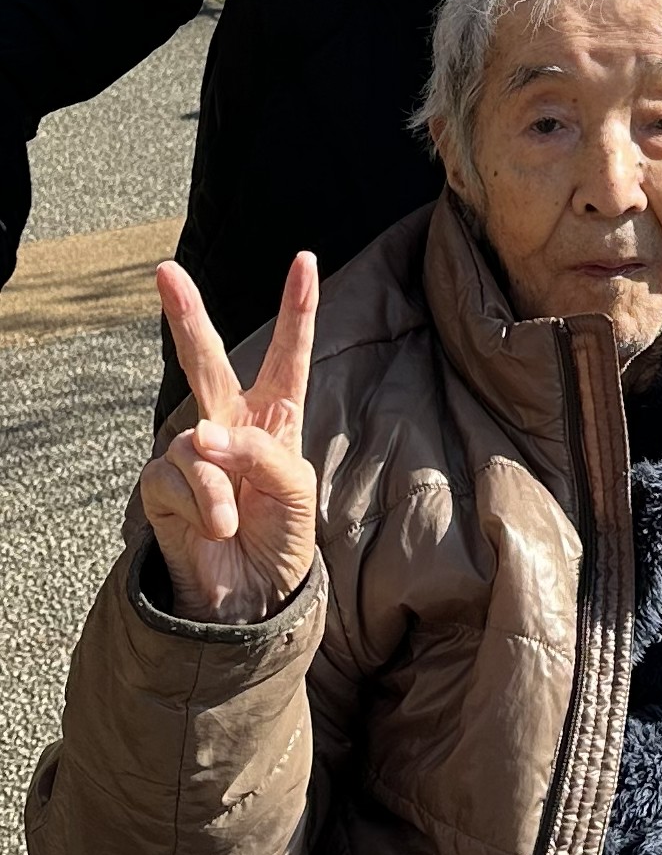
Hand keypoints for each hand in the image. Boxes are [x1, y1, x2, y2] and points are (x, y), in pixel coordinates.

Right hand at [139, 255, 319, 623]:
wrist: (252, 594)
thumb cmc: (281, 535)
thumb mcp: (295, 488)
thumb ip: (260, 453)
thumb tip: (205, 438)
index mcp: (275, 416)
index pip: (288, 355)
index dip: (296, 309)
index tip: (305, 260)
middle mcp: (230, 424)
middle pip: (207, 360)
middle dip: (186, 315)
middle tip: (165, 271)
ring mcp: (194, 453)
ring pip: (196, 440)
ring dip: (218, 485)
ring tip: (231, 521)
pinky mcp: (163, 485)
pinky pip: (175, 475)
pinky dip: (201, 502)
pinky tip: (213, 526)